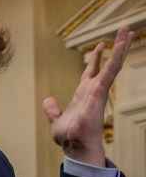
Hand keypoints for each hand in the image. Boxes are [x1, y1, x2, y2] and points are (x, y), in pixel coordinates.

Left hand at [42, 26, 132, 165]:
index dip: (96, 59)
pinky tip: (122, 44)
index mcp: (83, 94)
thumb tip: (48, 100)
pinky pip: (110, 71)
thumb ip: (52, 110)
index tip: (101, 45)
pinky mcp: (100, 92)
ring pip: (112, 64)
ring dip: (121, 47)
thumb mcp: (56, 120)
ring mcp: (99, 90)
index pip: (92, 72)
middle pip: (107, 64)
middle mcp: (94, 90)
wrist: (74, 146)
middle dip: (116, 47)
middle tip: (124, 30)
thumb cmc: (69, 137)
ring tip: (128, 30)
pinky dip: (116, 57)